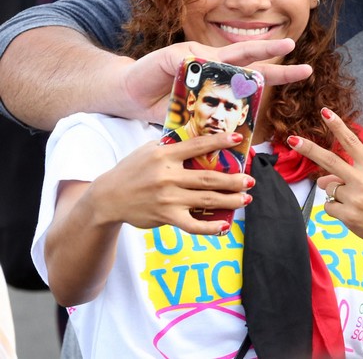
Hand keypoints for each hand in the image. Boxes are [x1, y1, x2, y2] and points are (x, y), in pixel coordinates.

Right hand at [90, 132, 254, 234]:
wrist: (108, 198)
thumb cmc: (132, 170)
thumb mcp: (148, 150)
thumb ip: (172, 145)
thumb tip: (200, 138)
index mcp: (165, 154)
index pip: (198, 145)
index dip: (220, 141)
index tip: (239, 139)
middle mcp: (168, 175)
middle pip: (208, 177)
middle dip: (234, 179)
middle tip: (250, 180)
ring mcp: (167, 198)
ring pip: (206, 200)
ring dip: (230, 200)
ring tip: (246, 198)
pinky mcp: (165, 216)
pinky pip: (192, 225)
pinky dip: (210, 228)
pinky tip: (225, 226)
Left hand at [117, 39, 311, 123]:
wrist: (127, 96)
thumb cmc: (147, 71)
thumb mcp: (165, 59)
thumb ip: (185, 59)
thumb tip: (202, 62)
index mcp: (212, 61)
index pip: (243, 54)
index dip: (266, 50)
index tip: (289, 46)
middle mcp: (219, 81)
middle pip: (256, 77)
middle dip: (282, 73)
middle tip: (307, 71)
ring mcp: (214, 101)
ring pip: (243, 105)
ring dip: (259, 110)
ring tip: (275, 115)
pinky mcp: (204, 122)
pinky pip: (223, 128)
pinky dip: (235, 135)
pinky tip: (245, 143)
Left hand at [287, 108, 362, 258]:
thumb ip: (350, 175)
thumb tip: (320, 180)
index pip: (352, 142)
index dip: (337, 126)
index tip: (325, 112)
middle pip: (329, 160)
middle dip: (309, 149)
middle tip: (292, 140)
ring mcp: (354, 198)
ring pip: (329, 187)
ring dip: (336, 193)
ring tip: (358, 203)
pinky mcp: (347, 215)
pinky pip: (328, 206)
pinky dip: (336, 209)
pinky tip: (353, 213)